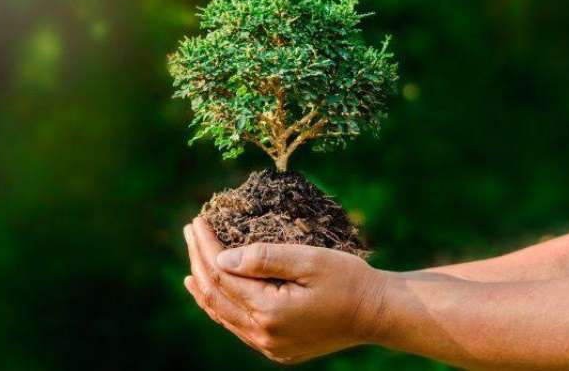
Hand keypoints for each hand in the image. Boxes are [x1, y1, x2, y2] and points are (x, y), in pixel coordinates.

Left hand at [183, 217, 386, 363]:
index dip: (206, 247)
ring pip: (223, 315)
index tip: (197, 221)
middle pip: (216, 296)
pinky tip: (215, 294)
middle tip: (190, 231)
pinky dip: (222, 306)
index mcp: (270, 311)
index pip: (223, 275)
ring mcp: (270, 346)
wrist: (378, 313)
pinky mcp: (278, 348)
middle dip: (199, 261)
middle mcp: (264, 335)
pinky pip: (238, 326)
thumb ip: (264, 258)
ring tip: (192, 265)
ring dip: (205, 286)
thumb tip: (221, 257)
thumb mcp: (309, 260)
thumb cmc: (348, 280)